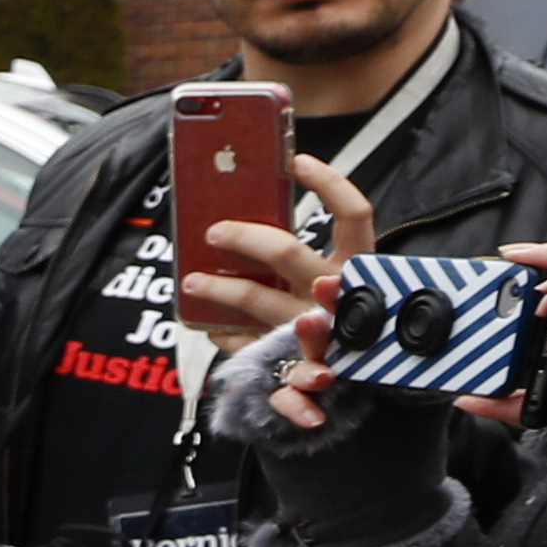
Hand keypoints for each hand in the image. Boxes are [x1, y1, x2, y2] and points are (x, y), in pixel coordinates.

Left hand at [176, 150, 375, 344]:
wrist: (349, 384)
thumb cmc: (329, 313)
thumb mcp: (327, 275)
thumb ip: (298, 249)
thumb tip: (245, 207)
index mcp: (356, 264)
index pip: (354, 214)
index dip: (329, 184)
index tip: (297, 161)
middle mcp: (337, 293)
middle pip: (287, 252)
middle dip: (245, 236)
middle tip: (214, 231)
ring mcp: (313, 327)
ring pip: (255, 299)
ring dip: (216, 288)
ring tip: (190, 280)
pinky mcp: (290, 358)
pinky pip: (246, 342)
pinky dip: (224, 332)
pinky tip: (208, 325)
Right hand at [239, 302, 460, 546]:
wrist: (378, 503)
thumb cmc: (400, 449)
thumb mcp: (428, 403)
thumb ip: (435, 375)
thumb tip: (461, 349)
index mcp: (363, 352)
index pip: (350, 315)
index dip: (342, 296)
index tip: (343, 281)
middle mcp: (331, 364)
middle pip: (315, 335)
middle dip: (313, 325)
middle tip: (313, 318)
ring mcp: (305, 391)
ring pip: (294, 368)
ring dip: (304, 369)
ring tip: (322, 378)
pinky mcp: (285, 417)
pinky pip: (279, 405)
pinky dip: (293, 409)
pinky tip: (314, 419)